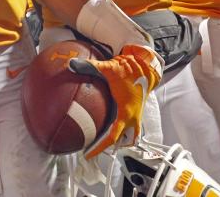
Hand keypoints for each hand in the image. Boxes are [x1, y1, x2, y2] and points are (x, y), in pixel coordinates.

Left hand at [69, 44, 160, 158]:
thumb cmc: (129, 73)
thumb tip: (72, 64)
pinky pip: (129, 132)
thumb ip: (90, 66)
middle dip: (104, 147)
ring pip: (126, 139)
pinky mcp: (135, 117)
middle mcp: (132, 120)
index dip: (99, 147)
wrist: (148, 71)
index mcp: (125, 113)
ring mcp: (135, 120)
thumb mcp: (109, 69)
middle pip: (118, 142)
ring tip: (98, 143)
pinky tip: (108, 130)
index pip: (112, 137)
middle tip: (88, 150)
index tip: (88, 154)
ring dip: (116, 143)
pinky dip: (121, 134)